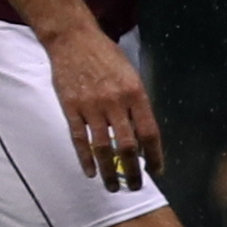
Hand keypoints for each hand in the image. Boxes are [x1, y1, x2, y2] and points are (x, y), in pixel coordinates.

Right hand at [44, 23, 163, 190]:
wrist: (73, 40)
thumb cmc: (105, 56)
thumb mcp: (131, 75)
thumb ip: (136, 104)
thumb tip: (141, 134)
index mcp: (135, 94)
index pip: (149, 133)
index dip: (154, 156)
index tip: (156, 171)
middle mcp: (116, 102)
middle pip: (127, 146)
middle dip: (133, 171)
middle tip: (134, 186)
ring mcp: (91, 106)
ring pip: (103, 147)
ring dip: (109, 171)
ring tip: (112, 187)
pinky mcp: (70, 108)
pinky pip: (79, 139)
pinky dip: (85, 158)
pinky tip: (90, 172)